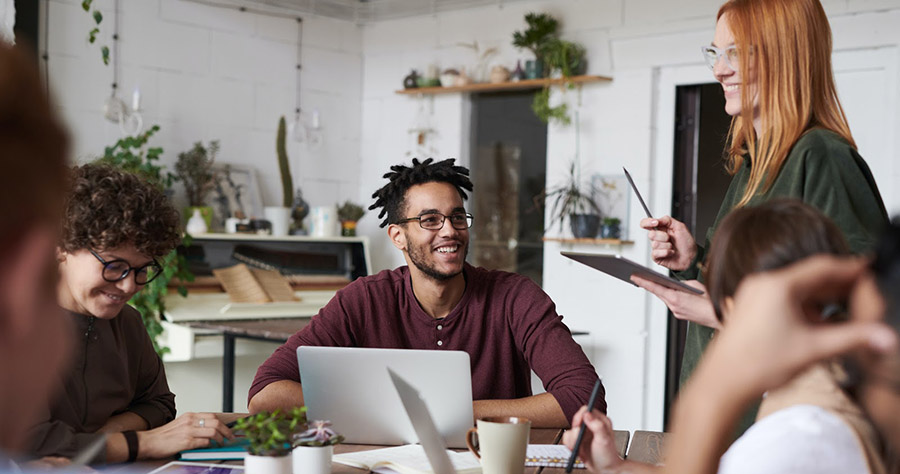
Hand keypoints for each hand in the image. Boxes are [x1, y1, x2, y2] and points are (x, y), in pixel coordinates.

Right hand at [137, 413, 234, 458]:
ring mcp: (189, 431)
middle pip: (216, 422)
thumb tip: (207, 430)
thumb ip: (193, 424)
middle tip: (230, 437)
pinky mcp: (186, 442)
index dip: (223, 423)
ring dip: (221, 438)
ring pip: (213, 431)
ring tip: (222, 443)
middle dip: (226, 431)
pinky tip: (210, 447)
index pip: (212, 416)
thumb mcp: (180, 424)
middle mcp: (190, 421)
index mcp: (190, 416)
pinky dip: (210, 445)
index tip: (228, 429)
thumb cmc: (163, 436)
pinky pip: (204, 442)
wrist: (148, 442)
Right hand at [562, 406, 622, 471]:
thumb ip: (597, 425)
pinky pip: (567, 437)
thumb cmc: (608, 456)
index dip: (580, 416)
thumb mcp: (604, 440)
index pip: (586, 410)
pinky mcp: (578, 440)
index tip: (578, 425)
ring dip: (572, 440)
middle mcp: (592, 425)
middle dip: (575, 431)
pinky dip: (569, 444)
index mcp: (600, 421)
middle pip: (576, 419)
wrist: (605, 469)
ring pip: (570, 429)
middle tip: (578, 439)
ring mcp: (584, 433)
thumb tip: (587, 414)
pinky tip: (576, 449)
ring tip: (579, 447)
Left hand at [631, 277, 719, 328]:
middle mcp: (673, 306)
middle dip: (650, 284)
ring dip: (660, 290)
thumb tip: (676, 284)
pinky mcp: (681, 315)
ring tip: (652, 281)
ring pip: (665, 298)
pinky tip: (669, 291)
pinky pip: (672, 303)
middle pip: (658, 293)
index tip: (634, 276)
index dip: (643, 281)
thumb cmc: (711, 300)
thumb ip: (682, 283)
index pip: (655, 287)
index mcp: (675, 298)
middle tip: (638, 276)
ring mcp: (677, 312)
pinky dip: (669, 296)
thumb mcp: (695, 285)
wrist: (720, 316)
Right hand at [640, 216, 695, 270]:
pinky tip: (671, 253)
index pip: (646, 223)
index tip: (655, 223)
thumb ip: (667, 220)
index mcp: (661, 229)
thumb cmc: (687, 243)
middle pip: (650, 234)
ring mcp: (656, 247)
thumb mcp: (680, 226)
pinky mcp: (656, 257)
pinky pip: (656, 253)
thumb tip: (656, 219)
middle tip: (670, 238)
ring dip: (667, 245)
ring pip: (655, 244)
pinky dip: (666, 252)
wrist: (691, 257)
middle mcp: (657, 237)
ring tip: (673, 247)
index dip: (647, 222)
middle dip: (663, 236)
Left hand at [705, 256, 897, 395]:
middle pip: (810, 277)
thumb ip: (853, 339)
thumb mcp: (814, 349)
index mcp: (777, 285)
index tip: (869, 270)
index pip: (823, 267)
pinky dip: (804, 307)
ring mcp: (753, 295)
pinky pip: (783, 299)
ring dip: (821, 298)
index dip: (851, 268)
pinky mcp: (750, 308)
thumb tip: (884, 336)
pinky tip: (819, 323)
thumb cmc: (757, 364)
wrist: (723, 382)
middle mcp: (762, 284)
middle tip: (865, 291)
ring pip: (797, 289)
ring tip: (846, 309)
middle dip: (838, 285)